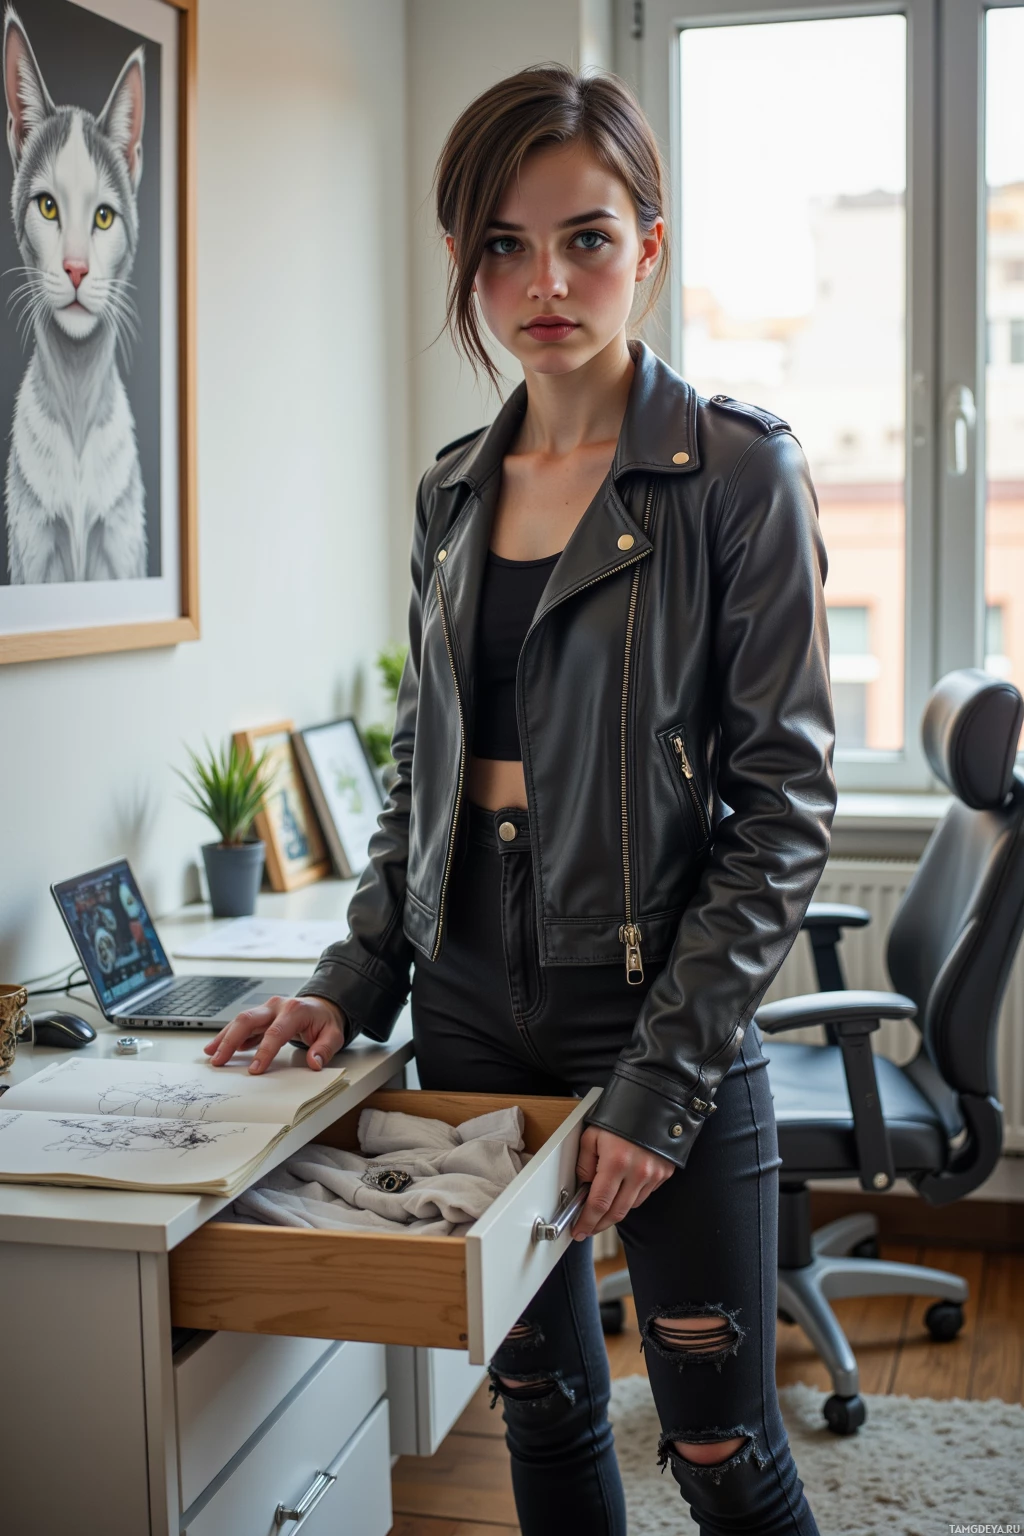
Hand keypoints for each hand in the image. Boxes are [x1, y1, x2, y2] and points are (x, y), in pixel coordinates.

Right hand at [203, 995, 347, 1074]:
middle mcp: (277, 1006)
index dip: (264, 1051)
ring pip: (241, 1021)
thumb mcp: (334, 1035)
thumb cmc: (325, 1022)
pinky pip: (242, 1025)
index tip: (254, 1070)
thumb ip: (324, 1049)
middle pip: (248, 1019)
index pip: (275, 1032)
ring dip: (224, 1037)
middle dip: (230, 1040)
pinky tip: (219, 1049)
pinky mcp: (261, 1015)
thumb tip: (314, 1063)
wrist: (322, 1007)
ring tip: (211, 1054)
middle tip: (218, 1060)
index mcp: (295, 1010)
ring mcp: (267, 1009)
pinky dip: (230, 1036)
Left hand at [571, 1125, 674, 1239]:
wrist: (654, 1101)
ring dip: (615, 1212)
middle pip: (616, 1213)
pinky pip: (643, 1195)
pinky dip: (630, 1198)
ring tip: (602, 1207)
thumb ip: (584, 1164)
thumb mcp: (592, 1134)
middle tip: (587, 1228)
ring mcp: (654, 1175)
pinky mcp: (664, 1174)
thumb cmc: (621, 1114)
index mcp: (616, 1162)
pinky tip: (622, 1191)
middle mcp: (638, 1172)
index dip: (587, 1221)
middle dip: (599, 1224)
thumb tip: (584, 1186)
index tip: (579, 1230)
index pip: (599, 1204)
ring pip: (630, 1207)